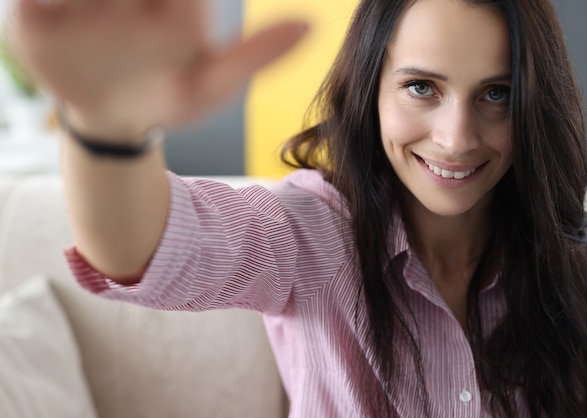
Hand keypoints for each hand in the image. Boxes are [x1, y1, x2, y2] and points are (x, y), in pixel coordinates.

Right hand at [6, 0, 307, 140]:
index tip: (178, 31)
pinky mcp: (36, 9)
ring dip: (85, 3)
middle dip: (122, 6)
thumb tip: (311, 25)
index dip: (176, 9)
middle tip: (136, 23)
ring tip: (86, 14)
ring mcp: (85, 0)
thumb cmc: (169, 100)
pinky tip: (50, 13)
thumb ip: (255, 55)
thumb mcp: (211, 85)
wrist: (116, 120)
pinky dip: (41, 5)